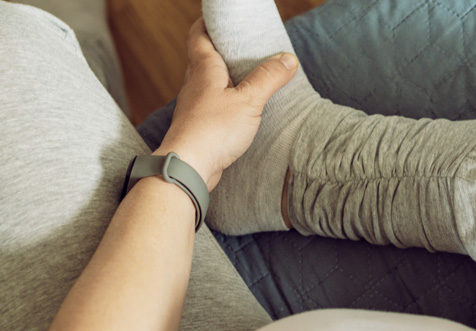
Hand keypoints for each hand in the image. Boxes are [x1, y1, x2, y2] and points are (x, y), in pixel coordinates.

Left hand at [154, 19, 298, 189]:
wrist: (189, 168)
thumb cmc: (212, 131)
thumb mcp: (249, 101)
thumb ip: (268, 79)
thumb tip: (287, 59)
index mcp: (204, 69)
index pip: (198, 35)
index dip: (208, 22)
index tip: (221, 18)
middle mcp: (195, 84)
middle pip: (203, 57)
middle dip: (220, 48)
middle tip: (242, 45)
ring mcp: (194, 106)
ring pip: (207, 83)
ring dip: (224, 77)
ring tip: (247, 76)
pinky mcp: (199, 127)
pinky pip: (212, 106)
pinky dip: (225, 101)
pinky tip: (239, 109)